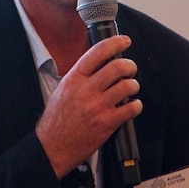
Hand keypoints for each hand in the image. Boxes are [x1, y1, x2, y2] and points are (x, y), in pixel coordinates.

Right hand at [36, 34, 141, 178]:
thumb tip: (99, 64)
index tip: (124, 41)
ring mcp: (97, 107)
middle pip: (117, 67)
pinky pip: (130, 108)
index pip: (97, 52)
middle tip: (131, 68)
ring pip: (127, 86)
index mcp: (74, 79)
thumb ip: (80, 77)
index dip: (114, 43)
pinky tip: (132, 105)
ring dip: (133, 85)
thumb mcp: (62, 90)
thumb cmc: (56, 120)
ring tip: (131, 88)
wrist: (52, 146)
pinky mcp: (107, 123)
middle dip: (130, 65)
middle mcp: (86, 90)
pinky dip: (136, 105)